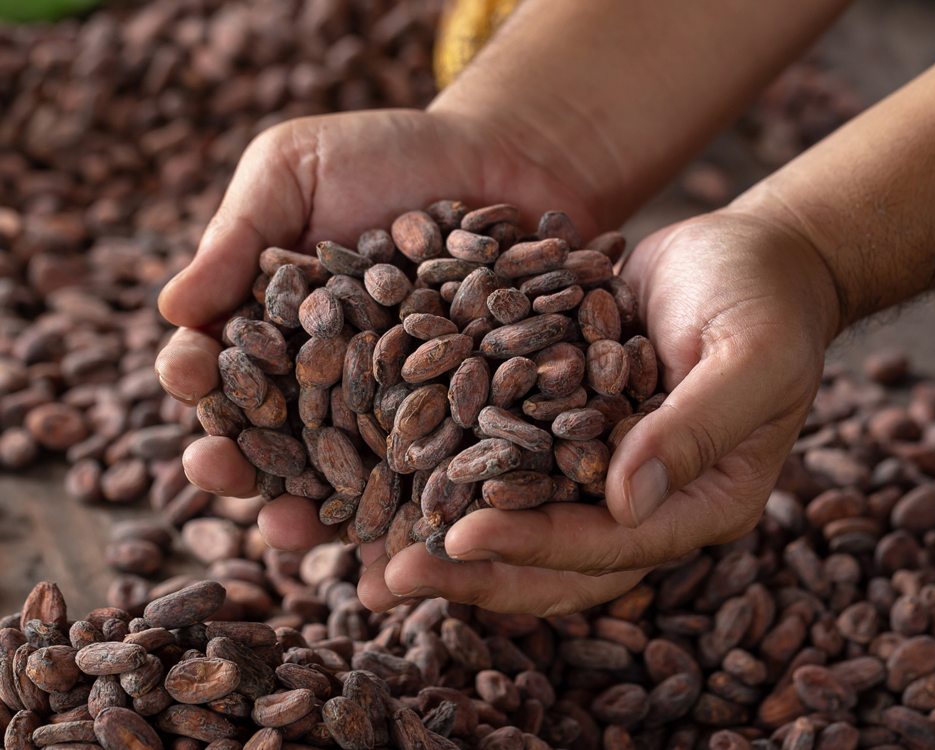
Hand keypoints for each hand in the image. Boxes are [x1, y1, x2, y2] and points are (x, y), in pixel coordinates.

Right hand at [155, 107, 598, 550]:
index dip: (197, 377)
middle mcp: (330, 381)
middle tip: (218, 475)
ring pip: (350, 474)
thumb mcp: (296, 170)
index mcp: (275, 327)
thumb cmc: (389, 155)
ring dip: (317, 509)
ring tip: (298, 530)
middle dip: (243, 464)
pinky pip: (438, 470)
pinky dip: (420, 504)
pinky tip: (404, 531)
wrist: (506, 157)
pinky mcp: (465, 420)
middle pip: (277, 439)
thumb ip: (238, 237)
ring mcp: (397, 407)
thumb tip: (171, 310)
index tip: (188, 377)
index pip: (223, 364)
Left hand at [359, 210, 841, 615]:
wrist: (744, 254)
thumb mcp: (750, 356)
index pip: (609, 546)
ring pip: (517, 521)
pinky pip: (501, 459)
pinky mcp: (561, 424)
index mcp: (696, 503)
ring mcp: (596, 467)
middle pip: (551, 560)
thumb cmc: (764, 299)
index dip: (536, 546)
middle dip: (472, 571)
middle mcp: (640, 501)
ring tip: (363, 551)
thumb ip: (696, 427)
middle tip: (386, 577)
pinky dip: (447, 471)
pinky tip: (382, 472)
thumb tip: (624, 501)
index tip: (461, 537)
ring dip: (444, 537)